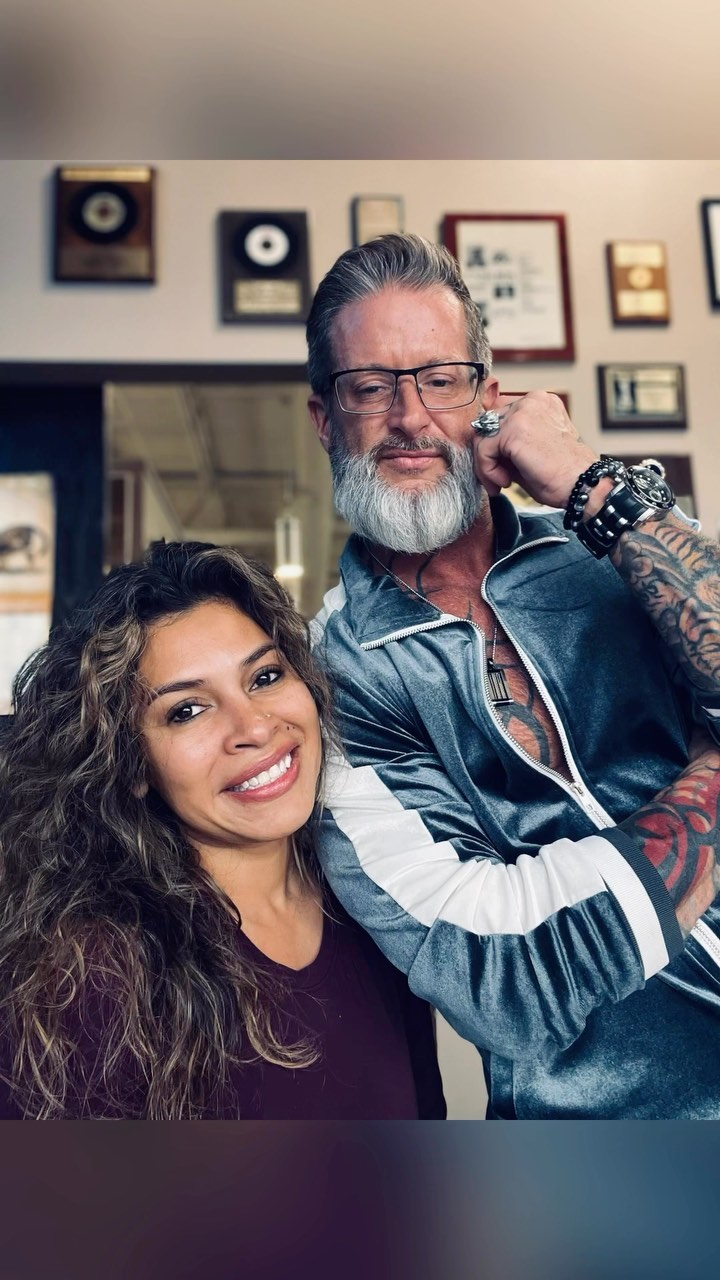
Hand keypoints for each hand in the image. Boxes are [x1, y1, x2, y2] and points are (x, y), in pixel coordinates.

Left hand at [473, 391, 597, 507]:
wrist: (583, 485)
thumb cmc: (564, 474)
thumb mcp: (533, 450)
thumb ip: (509, 443)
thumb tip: (483, 448)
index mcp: (541, 402)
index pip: (501, 416)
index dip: (496, 444)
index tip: (502, 468)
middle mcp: (532, 400)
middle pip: (489, 424)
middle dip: (488, 455)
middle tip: (498, 478)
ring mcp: (522, 412)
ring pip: (483, 437)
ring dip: (486, 465)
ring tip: (502, 483)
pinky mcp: (513, 430)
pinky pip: (484, 450)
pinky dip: (488, 470)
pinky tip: (505, 482)